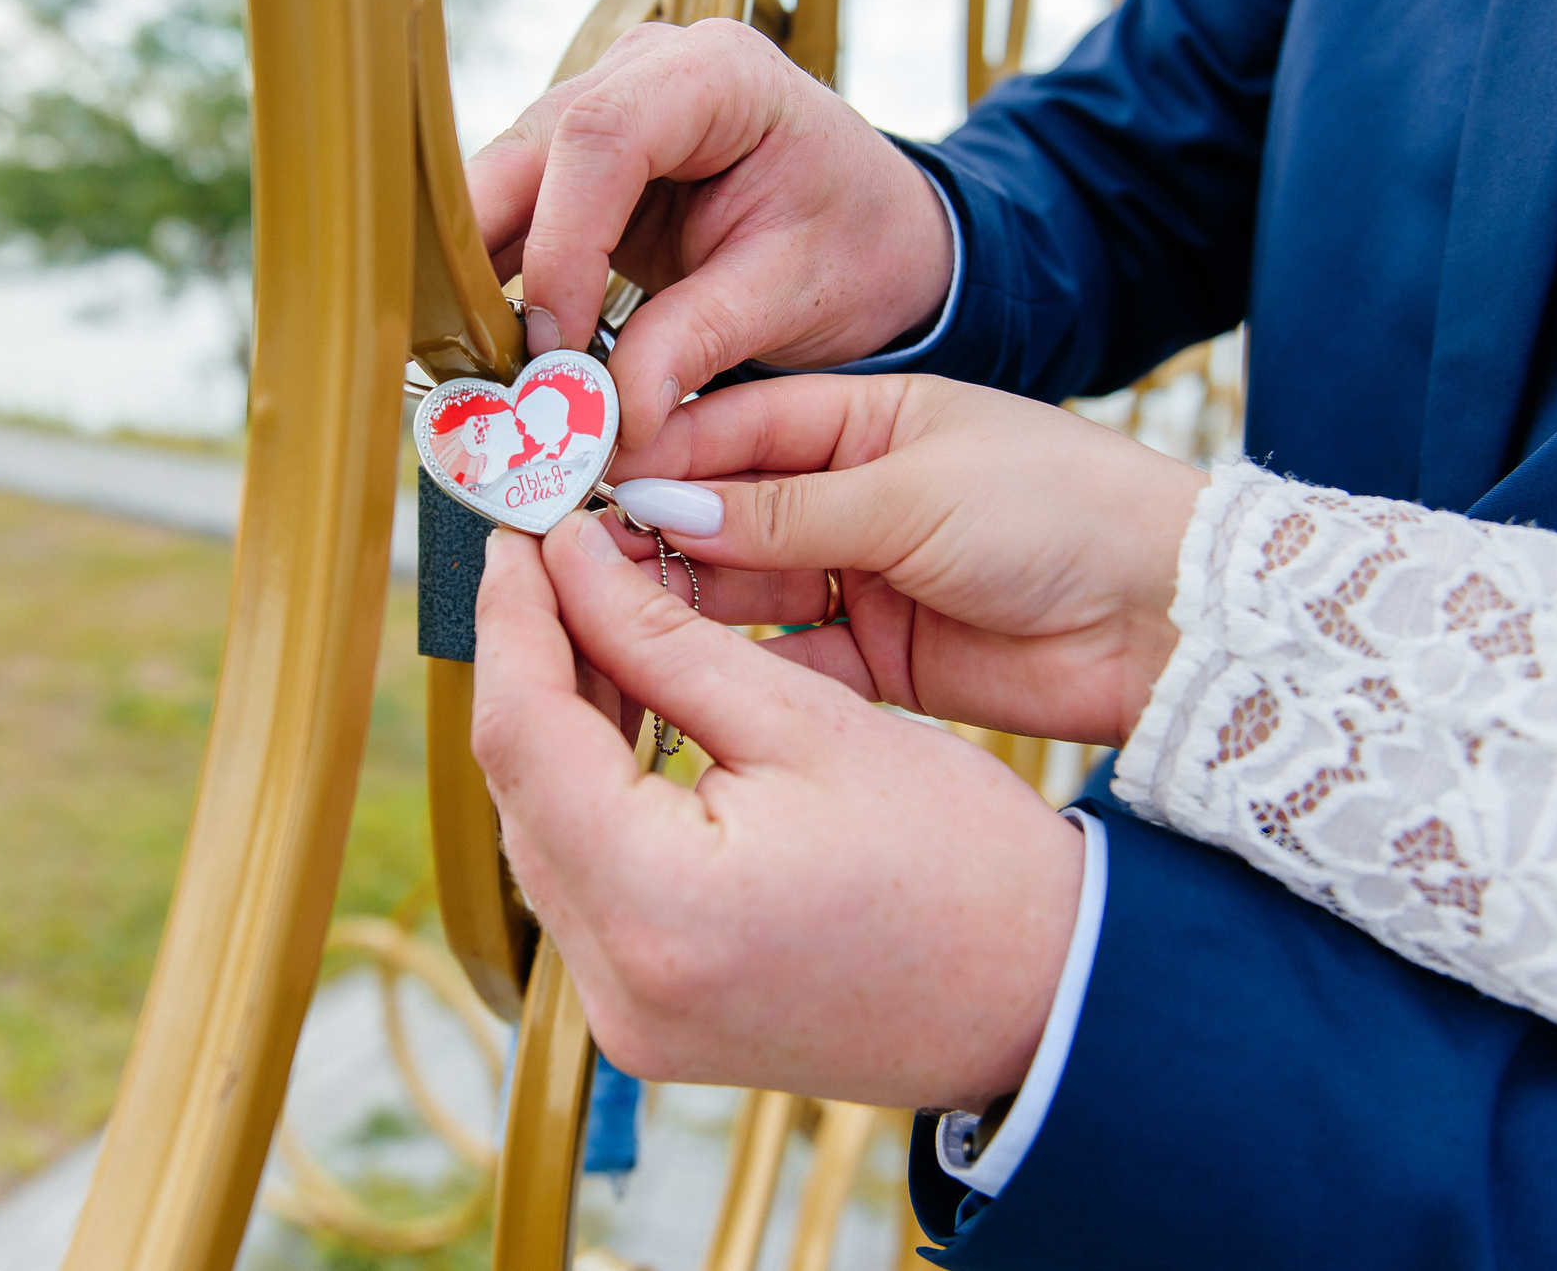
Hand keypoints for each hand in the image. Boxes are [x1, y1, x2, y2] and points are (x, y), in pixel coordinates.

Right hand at [466, 19, 951, 445]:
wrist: (873, 233)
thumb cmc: (852, 246)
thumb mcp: (794, 296)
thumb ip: (698, 343)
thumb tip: (611, 418)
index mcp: (718, 74)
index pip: (603, 136)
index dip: (561, 243)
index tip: (557, 345)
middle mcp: (645, 70)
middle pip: (529, 150)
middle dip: (490, 260)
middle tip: (477, 367)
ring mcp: (603, 107)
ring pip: (501, 182)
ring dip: (479, 277)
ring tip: (475, 370)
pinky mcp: (577, 164)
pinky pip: (512, 216)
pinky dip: (496, 282)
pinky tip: (486, 349)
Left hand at [472, 515, 1081, 1107]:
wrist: (1045, 996)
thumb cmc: (963, 867)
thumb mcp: (809, 720)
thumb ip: (665, 638)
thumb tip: (573, 561)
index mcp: (657, 906)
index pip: (521, 734)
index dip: (511, 619)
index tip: (517, 536)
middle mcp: (616, 983)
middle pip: (520, 788)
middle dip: (535, 664)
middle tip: (563, 562)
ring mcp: (627, 1016)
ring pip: (543, 834)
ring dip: (562, 728)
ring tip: (601, 620)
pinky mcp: (649, 1019)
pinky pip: (584, 886)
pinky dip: (595, 796)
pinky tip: (631, 716)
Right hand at [606, 375, 1207, 746]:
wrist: (1173, 619)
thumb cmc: (1062, 510)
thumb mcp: (913, 492)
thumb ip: (785, 508)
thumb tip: (657, 503)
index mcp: (865, 417)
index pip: (732, 427)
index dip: (656, 455)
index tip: (579, 483)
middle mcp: (853, 495)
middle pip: (725, 513)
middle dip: (652, 538)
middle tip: (568, 566)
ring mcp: (864, 578)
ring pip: (744, 590)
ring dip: (680, 605)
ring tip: (601, 620)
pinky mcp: (882, 661)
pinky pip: (787, 666)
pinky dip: (737, 676)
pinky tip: (675, 684)